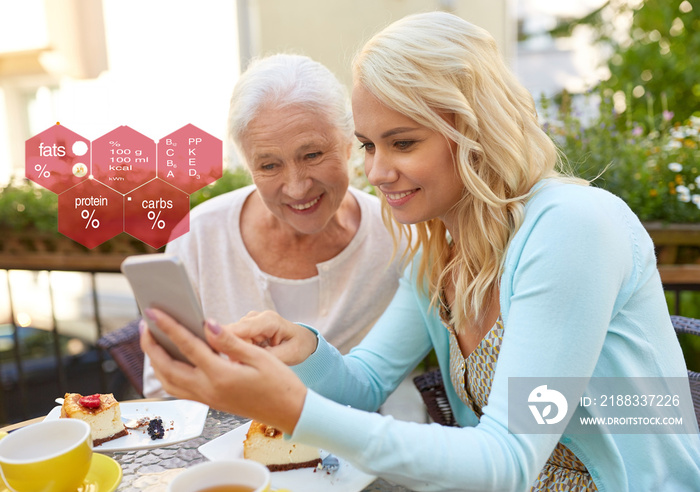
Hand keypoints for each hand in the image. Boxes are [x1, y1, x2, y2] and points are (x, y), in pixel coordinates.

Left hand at [140, 308, 306, 433]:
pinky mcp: (211, 403)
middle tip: (145, 325)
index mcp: (221, 375)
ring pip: (169, 382)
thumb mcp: (258, 356)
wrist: (290, 412)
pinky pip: (179, 390)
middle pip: (168, 367)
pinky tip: (170, 362)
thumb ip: (229, 340)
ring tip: (153, 342)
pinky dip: (167, 375)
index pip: (188, 346)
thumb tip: (207, 324)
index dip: (168, 327)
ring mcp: (208, 399)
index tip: (154, 313)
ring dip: (156, 362)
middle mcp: (209, 390)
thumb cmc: (280, 383)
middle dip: (151, 346)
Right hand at [227, 310, 317, 365]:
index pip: (238, 329)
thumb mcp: (288, 355)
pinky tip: (247, 360)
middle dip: (233, 353)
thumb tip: (242, 363)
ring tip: (250, 365)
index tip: (214, 357)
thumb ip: (265, 358)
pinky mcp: (243, 329)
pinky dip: (237, 353)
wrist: (303, 341)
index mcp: (268, 320)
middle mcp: (254, 317)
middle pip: (230, 336)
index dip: (222, 341)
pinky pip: (232, 343)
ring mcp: (247, 322)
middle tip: (243, 370)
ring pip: (228, 340)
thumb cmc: (299, 346)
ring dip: (235, 354)